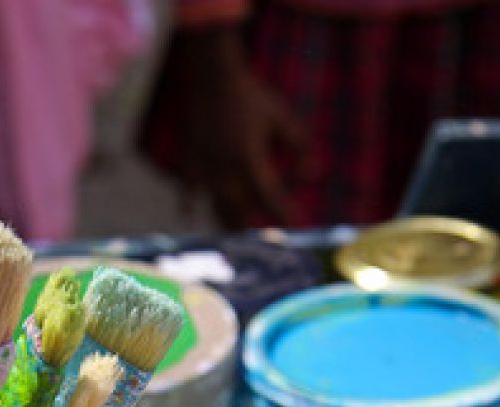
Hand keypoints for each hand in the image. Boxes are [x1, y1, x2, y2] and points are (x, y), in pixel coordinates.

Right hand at [165, 27, 309, 227]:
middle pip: (240, 210)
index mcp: (250, 158)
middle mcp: (225, 169)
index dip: (283, 212)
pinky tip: (189, 217)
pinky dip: (188, 206)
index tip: (294, 224)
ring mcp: (204, 167)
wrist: (212, 78)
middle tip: (265, 235)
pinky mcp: (188, 161)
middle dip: (254, 225)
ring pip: (215, 205)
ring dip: (227, 221)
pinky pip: (187, 191)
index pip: (269, 195)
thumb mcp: (282, 117)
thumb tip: (311, 174)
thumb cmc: (250, 97)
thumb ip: (299, 146)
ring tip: (237, 232)